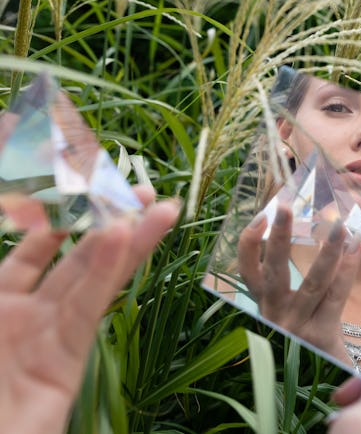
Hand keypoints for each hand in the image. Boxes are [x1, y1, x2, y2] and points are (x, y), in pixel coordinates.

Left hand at [0, 188, 179, 433]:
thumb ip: (8, 270)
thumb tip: (18, 216)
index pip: (34, 244)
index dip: (59, 212)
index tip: (88, 181)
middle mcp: (26, 310)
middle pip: (76, 256)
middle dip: (110, 220)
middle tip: (145, 191)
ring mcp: (48, 334)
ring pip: (93, 277)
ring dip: (127, 238)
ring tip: (162, 207)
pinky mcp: (66, 361)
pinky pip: (87, 308)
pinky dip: (107, 272)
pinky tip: (124, 239)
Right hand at [238, 205, 360, 362]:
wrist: (321, 388)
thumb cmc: (306, 345)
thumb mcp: (288, 319)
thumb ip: (288, 287)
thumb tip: (287, 236)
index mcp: (262, 307)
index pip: (246, 270)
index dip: (250, 242)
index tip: (261, 215)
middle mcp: (274, 315)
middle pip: (272, 270)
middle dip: (277, 236)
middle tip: (284, 204)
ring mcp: (297, 327)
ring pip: (311, 282)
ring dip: (327, 251)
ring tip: (339, 223)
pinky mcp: (321, 336)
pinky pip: (335, 296)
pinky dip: (347, 270)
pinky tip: (356, 247)